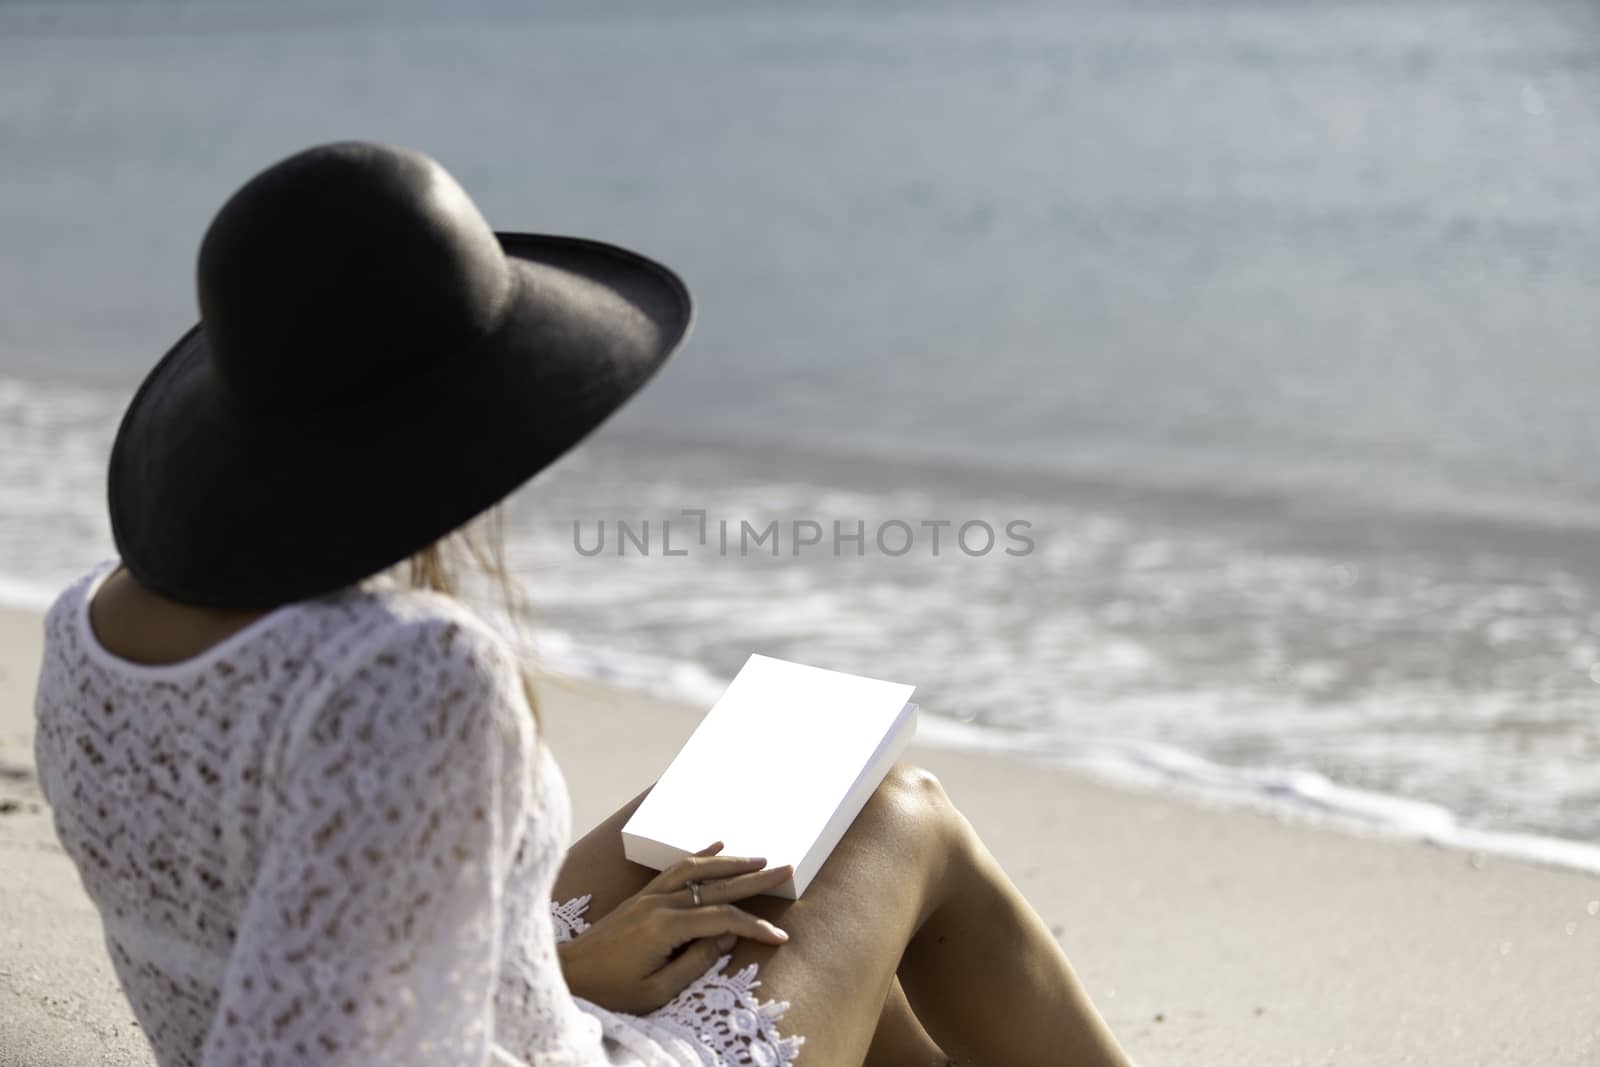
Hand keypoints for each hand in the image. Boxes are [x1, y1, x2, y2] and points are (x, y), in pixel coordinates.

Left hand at [557, 842, 793, 1013]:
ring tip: (760, 858)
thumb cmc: (610, 990)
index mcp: (665, 927)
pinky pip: (675, 868)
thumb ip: (694, 963)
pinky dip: (700, 856)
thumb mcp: (656, 991)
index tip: (780, 937)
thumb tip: (724, 939)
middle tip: (786, 868)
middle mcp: (659, 903)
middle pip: (717, 885)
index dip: (754, 927)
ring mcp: (648, 896)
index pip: (723, 919)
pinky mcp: (641, 896)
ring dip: (732, 862)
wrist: (567, 975)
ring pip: (697, 869)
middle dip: (755, 878)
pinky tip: (718, 847)